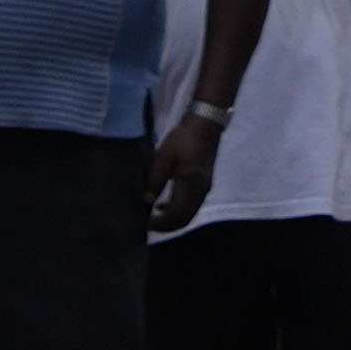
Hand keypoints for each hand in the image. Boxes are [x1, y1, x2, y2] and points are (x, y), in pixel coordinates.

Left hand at [144, 100, 227, 236]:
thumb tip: (147, 201)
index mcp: (191, 186)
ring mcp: (205, 189)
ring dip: (172, 219)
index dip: (160, 223)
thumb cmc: (183, 139)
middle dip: (166, 225)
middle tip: (148, 224)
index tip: (145, 223)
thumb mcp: (164, 157)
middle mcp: (201, 192)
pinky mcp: (205, 184)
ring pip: (189, 214)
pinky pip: (192, 206)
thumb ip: (156, 180)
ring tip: (154, 215)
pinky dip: (178, 210)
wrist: (205, 124)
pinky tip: (165, 204)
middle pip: (184, 219)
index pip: (176, 215)